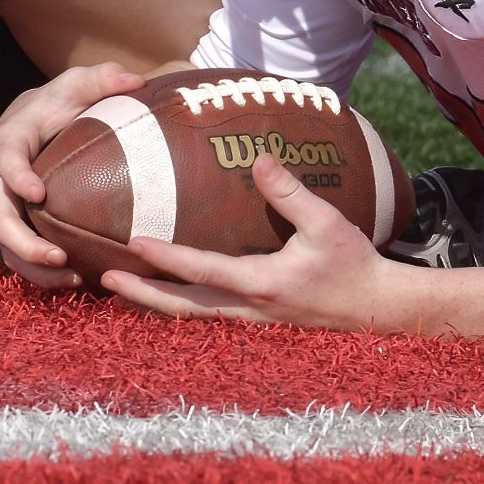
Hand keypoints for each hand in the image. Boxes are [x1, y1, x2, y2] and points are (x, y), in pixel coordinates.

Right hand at [0, 62, 146, 287]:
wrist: (37, 120)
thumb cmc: (60, 102)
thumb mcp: (78, 84)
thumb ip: (103, 78)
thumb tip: (136, 81)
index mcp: (11, 140)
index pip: (6, 159)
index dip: (17, 177)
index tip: (39, 192)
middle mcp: (0, 179)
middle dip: (24, 242)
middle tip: (59, 256)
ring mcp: (7, 206)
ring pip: (7, 246)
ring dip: (35, 267)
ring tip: (72, 278)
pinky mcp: (20, 224)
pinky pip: (22, 256)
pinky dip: (44, 273)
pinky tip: (79, 280)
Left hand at [103, 152, 402, 329]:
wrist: (378, 310)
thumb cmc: (354, 265)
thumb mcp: (327, 223)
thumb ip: (290, 192)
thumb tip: (258, 158)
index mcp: (261, 283)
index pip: (202, 270)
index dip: (165, 257)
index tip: (134, 242)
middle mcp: (249, 309)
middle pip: (183, 306)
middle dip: (143, 292)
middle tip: (105, 277)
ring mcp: (252, 323)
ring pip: (192, 317)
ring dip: (156, 303)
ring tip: (122, 289)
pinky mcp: (259, 325)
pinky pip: (209, 319)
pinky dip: (181, 310)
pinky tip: (167, 297)